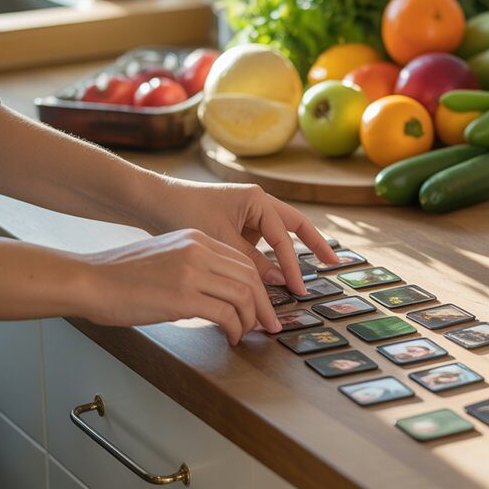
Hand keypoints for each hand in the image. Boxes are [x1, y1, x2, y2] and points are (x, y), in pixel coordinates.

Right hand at [80, 229, 279, 343]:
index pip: (243, 261)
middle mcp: (198, 250)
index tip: (264, 305)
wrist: (88, 280)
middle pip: (250, 277)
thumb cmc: (119, 275)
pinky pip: (226, 314)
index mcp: (195, 239)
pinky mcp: (182, 297)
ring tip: (248, 334)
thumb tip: (217, 293)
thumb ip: (193, 266)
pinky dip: (235, 329)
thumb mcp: (165, 257)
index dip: (259, 286)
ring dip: (252, 319)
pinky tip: (231, 337)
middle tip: (269, 325)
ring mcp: (191, 273)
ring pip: (243, 295)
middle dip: (264, 304)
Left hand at [144, 180, 337, 295]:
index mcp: (258, 199)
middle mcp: (259, 202)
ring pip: (280, 235)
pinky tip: (274, 276)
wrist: (154, 202)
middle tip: (335, 264)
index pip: (284, 237)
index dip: (293, 266)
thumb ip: (252, 261)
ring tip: (304, 276)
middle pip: (296, 226)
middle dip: (316, 245)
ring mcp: (250, 213)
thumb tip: (278, 281)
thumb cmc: (184, 213)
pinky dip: (270, 258)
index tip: (298, 289)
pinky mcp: (240, 224)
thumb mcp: (221, 242)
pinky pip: (262, 242)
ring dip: (292, 255)